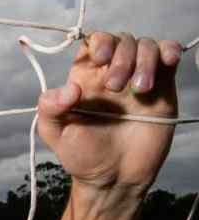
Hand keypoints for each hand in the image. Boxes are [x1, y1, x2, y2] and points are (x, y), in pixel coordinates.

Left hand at [36, 32, 181, 194]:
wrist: (114, 178)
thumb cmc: (82, 155)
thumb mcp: (54, 133)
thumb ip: (50, 107)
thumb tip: (70, 88)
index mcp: (85, 77)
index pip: (94, 42)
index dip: (100, 42)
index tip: (100, 57)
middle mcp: (112, 73)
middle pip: (122, 41)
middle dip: (121, 57)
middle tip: (116, 89)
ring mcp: (138, 79)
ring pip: (146, 46)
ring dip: (145, 59)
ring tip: (139, 90)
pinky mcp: (162, 89)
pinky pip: (168, 57)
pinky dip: (170, 51)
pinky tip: (168, 61)